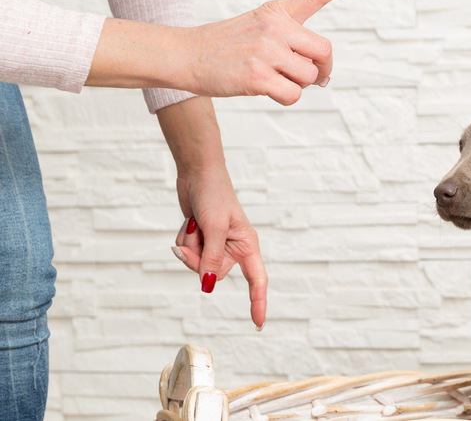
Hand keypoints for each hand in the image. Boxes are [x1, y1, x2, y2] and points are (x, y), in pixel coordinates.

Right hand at [86, 0, 364, 106]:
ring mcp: (266, 51)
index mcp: (276, 11)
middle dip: (321, 69)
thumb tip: (319, 74)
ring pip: (308, 76)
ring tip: (273, 78)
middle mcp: (275, 27)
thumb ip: (289, 41)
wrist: (186, 55)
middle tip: (312, 76)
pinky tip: (266, 89)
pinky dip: (285, 98)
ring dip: (297, 84)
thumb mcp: (256, 27)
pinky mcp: (258, 76)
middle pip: (323, 51)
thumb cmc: (225, 46)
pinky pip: (293, 95)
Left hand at [173, 168, 266, 328]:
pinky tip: (190, 223)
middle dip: (198, 258)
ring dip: (189, 247)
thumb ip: (212, 259)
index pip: (257, 280)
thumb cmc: (214, 194)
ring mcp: (216, 245)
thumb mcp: (214, 228)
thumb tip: (208, 286)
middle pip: (214, 273)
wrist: (197, 174)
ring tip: (194, 224)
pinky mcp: (201, 241)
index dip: (258, 302)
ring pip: (197, 265)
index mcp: (247, 244)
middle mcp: (233, 248)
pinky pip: (188, 254)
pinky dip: (184, 240)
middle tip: (197, 234)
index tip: (258, 324)